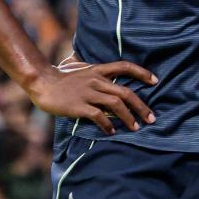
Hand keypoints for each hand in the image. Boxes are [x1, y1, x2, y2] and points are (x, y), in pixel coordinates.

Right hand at [27, 60, 157, 135]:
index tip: (155, 81)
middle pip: (125, 92)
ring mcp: (88, 93)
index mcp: (98, 69)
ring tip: (135, 128)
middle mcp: (96, 80)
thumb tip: (109, 74)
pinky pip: (99, 116)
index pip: (125, 66)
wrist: (42, 82)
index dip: (142, 73)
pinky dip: (108, 124)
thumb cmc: (62, 76)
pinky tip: (113, 131)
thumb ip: (96, 70)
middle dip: (141, 106)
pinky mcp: (79, 106)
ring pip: (116, 104)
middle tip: (151, 118)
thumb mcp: (82, 67)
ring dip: (129, 117)